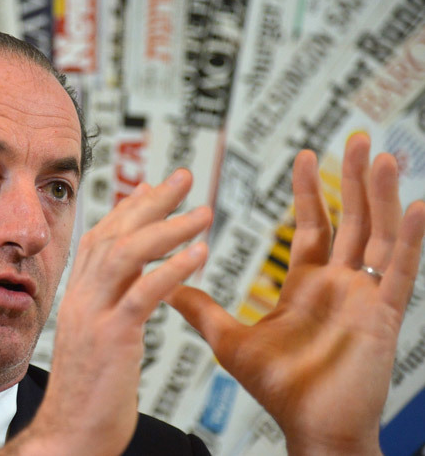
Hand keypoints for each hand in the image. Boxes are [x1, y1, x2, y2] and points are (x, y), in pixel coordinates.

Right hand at [0, 169, 211, 454]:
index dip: (130, 209)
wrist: (69, 436)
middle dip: (152, 201)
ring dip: (167, 228)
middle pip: (114, 233)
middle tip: (185, 178)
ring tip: (203, 212)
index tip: (155, 188)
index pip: (101, 238)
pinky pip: (142, 294)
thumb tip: (134, 288)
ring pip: (126, 255)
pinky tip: (197, 253)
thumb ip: (111, 307)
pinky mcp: (111, 338)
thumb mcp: (96, 340)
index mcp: (79, 297)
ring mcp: (93, 316)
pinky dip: (171, 269)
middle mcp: (81, 298)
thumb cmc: (90, 395)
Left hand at [168, 133, 424, 454]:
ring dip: (379, 196)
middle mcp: (337, 285)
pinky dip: (409, 239)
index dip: (309, 192)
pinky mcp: (382, 316)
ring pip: (376, 235)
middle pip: (349, 220)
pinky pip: (399, 271)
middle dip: (351, 180)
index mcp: (306, 286)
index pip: (312, 227)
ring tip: (381, 155)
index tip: (305, 156)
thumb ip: (201, 310)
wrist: (311, 427)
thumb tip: (166, 288)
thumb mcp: (229, 340)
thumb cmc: (279, 388)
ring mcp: (363, 297)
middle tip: (355, 139)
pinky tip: (415, 206)